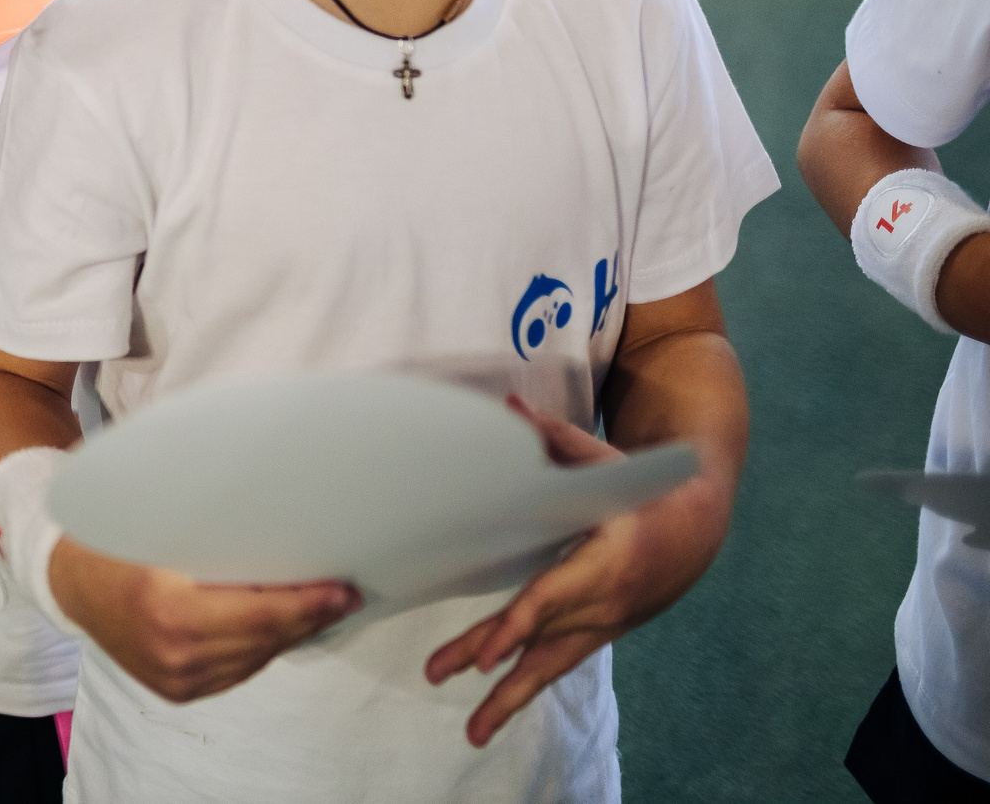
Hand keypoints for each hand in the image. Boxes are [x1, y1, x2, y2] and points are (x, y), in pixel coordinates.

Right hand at [51, 536, 358, 703]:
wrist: (70, 582)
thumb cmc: (116, 540)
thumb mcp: (159, 524)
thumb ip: (214, 531)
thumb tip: (280, 522)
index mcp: (168, 607)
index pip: (260, 614)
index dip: (307, 604)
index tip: (342, 587)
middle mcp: (174, 652)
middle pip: (265, 639)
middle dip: (310, 616)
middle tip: (346, 593)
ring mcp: (176, 679)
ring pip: (257, 659)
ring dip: (291, 634)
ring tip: (321, 607)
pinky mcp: (178, 691)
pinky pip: (238, 671)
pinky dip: (262, 648)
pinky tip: (280, 627)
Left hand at [426, 397, 727, 747]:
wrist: (696, 529)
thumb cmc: (642, 488)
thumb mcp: (606, 460)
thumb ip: (556, 439)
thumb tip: (508, 407)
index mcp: (606, 560)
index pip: (551, 598)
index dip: (517, 626)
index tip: (484, 655)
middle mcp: (603, 602)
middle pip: (539, 638)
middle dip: (492, 659)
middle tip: (444, 676)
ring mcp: (600, 624)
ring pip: (549, 665)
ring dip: (508, 699)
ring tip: (472, 733)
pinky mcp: (595, 633)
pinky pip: (556, 665)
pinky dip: (525, 691)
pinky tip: (492, 717)